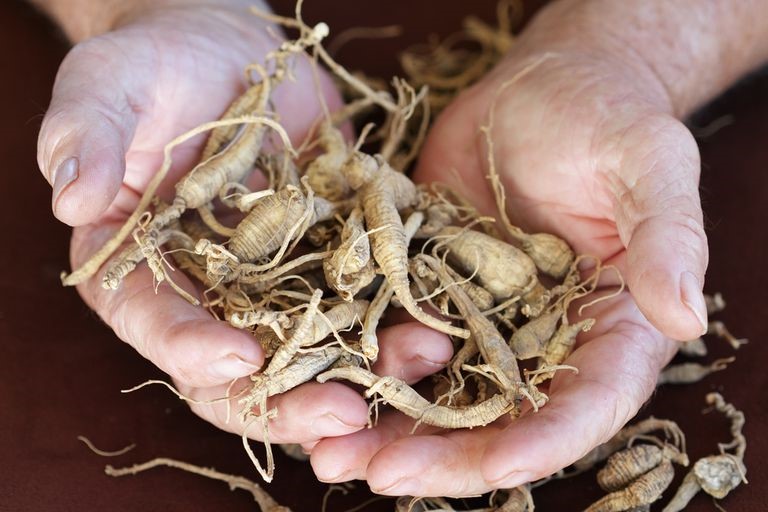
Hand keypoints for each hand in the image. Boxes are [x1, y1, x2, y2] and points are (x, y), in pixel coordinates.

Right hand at [36, 0, 430, 448]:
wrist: (225, 53)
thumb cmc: (152, 68)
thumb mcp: (106, 85)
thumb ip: (83, 133)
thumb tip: (68, 196)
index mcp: (139, 269)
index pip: (154, 324)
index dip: (190, 349)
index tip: (236, 357)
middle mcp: (208, 293)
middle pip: (242, 371)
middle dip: (291, 398)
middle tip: (344, 414)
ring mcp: (276, 283)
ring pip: (314, 352)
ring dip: (364, 373)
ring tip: (416, 364)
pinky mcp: (331, 257)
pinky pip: (364, 301)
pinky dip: (399, 319)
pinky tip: (440, 326)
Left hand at [307, 2, 711, 495]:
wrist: (540, 90)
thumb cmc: (607, 118)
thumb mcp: (650, 163)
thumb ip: (669, 238)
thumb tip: (684, 319)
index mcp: (611, 328)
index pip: (585, 405)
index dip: (543, 443)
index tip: (494, 466)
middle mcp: (544, 340)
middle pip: (498, 420)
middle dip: (440, 455)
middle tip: (375, 473)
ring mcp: (481, 319)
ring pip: (436, 391)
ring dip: (383, 426)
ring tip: (325, 448)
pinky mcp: (431, 288)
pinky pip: (393, 335)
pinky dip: (358, 363)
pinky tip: (313, 381)